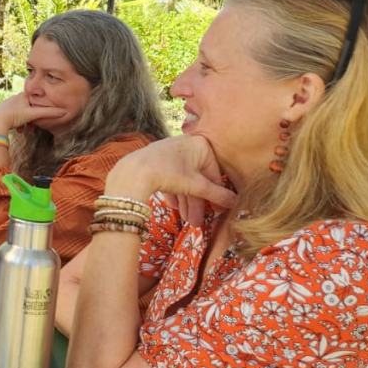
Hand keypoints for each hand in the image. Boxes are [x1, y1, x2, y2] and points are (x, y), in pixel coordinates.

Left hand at [0, 92, 67, 135]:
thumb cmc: (14, 116)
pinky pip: (11, 117)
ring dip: (23, 123)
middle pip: (27, 108)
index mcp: (22, 96)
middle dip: (31, 119)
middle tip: (32, 128)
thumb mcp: (33, 115)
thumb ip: (48, 113)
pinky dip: (15, 124)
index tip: (40, 115)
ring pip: (19, 114)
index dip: (39, 107)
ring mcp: (6, 105)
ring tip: (23, 131)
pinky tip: (15, 130)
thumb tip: (63, 112)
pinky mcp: (0, 112)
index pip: (35, 98)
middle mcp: (14, 98)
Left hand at [107, 135, 237, 225]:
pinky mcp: (155, 159)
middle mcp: (186, 144)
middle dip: (197, 203)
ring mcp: (169, 151)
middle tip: (197, 222)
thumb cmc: (168, 174)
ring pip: (183, 180)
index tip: (217, 212)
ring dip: (186, 201)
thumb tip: (235, 202)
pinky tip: (174, 207)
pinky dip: (173, 192)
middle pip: (197, 179)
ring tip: (187, 221)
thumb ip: (217, 195)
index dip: (216, 196)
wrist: (132, 172)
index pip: (214, 174)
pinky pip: (170, 177)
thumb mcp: (196, 187)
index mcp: (201, 145)